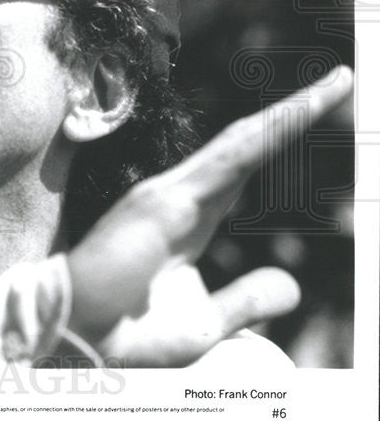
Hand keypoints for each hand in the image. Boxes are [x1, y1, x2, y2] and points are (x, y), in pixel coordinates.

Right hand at [66, 65, 352, 360]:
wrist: (77, 343)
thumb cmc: (130, 334)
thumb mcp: (207, 324)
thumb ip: (248, 300)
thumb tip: (291, 282)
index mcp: (193, 219)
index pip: (248, 168)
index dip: (282, 138)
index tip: (323, 109)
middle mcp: (183, 196)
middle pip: (252, 144)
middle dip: (298, 111)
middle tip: (343, 77)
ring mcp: (172, 193)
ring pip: (245, 142)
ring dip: (293, 112)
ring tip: (338, 84)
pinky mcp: (164, 201)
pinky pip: (229, 160)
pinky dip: (268, 134)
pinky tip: (300, 114)